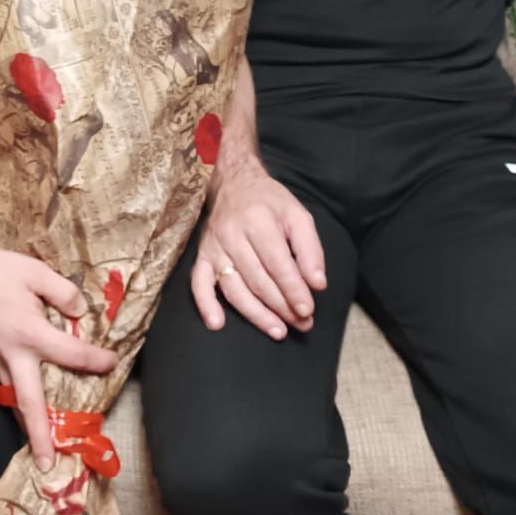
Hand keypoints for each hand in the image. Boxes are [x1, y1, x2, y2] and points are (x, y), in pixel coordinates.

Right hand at [0, 242, 116, 472]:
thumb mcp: (35, 271)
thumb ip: (63, 292)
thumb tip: (81, 313)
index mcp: (29, 333)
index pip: (69, 354)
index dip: (94, 360)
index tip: (112, 362)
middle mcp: (12, 355)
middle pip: (29, 404)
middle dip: (39, 436)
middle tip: (48, 464)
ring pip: (14, 402)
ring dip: (27, 427)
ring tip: (41, 451)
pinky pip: (6, 388)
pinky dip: (18, 405)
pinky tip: (27, 411)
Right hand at [189, 159, 324, 339]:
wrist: (234, 183)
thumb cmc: (270, 202)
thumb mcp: (297, 215)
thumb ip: (310, 249)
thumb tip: (317, 284)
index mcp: (258, 221)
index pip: (278, 264)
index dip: (293, 289)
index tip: (308, 310)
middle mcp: (232, 234)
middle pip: (258, 280)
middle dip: (282, 306)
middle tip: (302, 324)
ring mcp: (213, 247)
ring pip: (234, 288)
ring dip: (256, 314)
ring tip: (278, 331)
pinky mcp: (201, 256)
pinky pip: (198, 284)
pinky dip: (205, 305)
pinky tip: (217, 324)